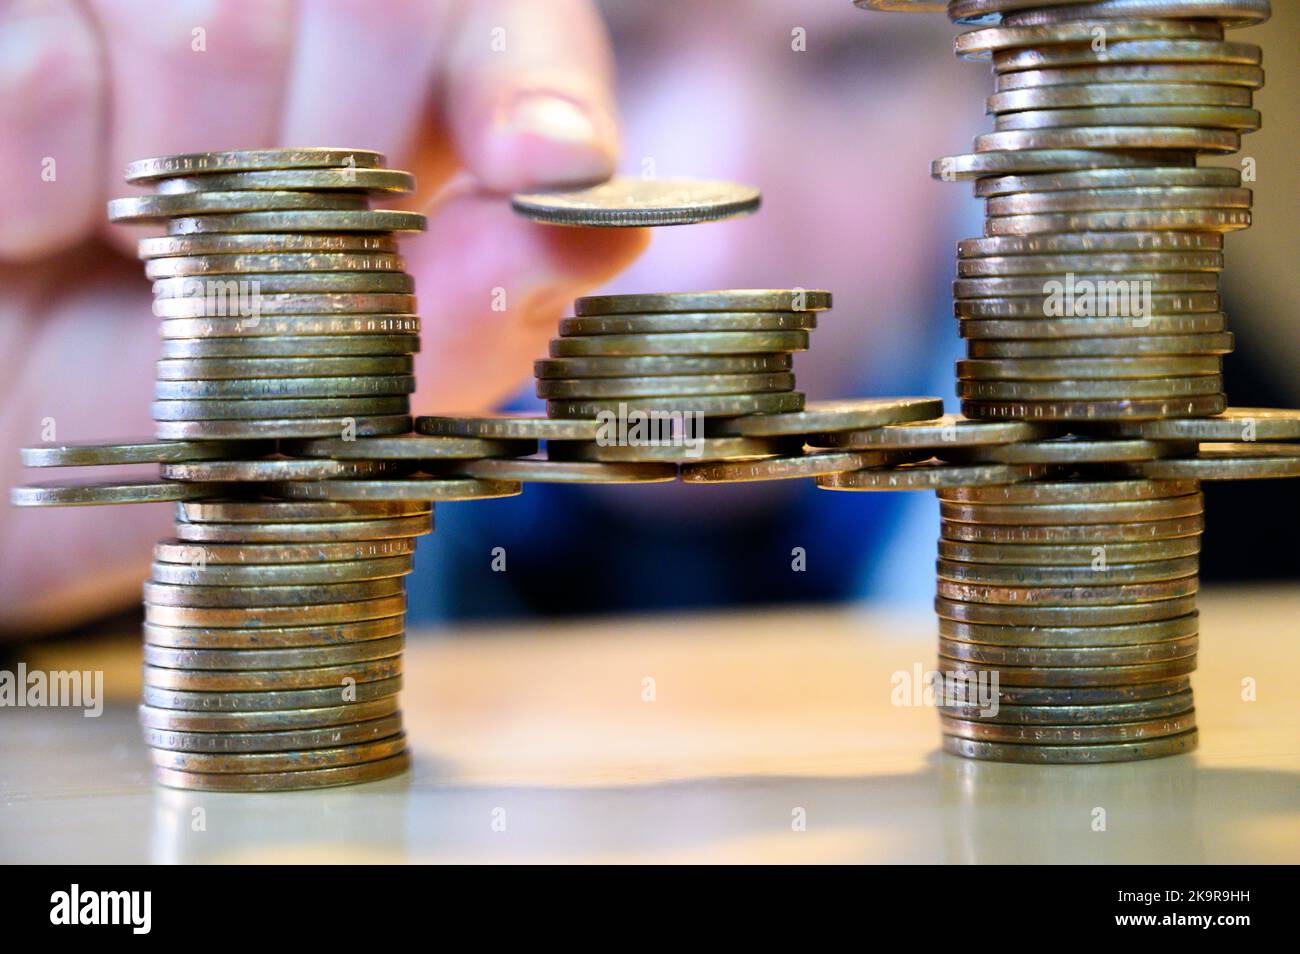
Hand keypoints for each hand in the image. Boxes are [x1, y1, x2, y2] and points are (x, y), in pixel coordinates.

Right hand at [0, 0, 647, 631]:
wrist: (16, 465)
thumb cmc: (188, 427)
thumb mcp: (334, 402)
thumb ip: (468, 313)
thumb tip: (606, 228)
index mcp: (396, 101)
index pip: (502, 29)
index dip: (531, 90)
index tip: (553, 170)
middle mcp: (279, 20)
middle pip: (376, 9)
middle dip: (334, 177)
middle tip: (258, 286)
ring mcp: (132, 4)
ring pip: (209, 27)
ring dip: (186, 203)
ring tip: (137, 273)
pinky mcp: (10, 24)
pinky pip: (46, 77)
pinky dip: (47, 196)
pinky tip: (37, 242)